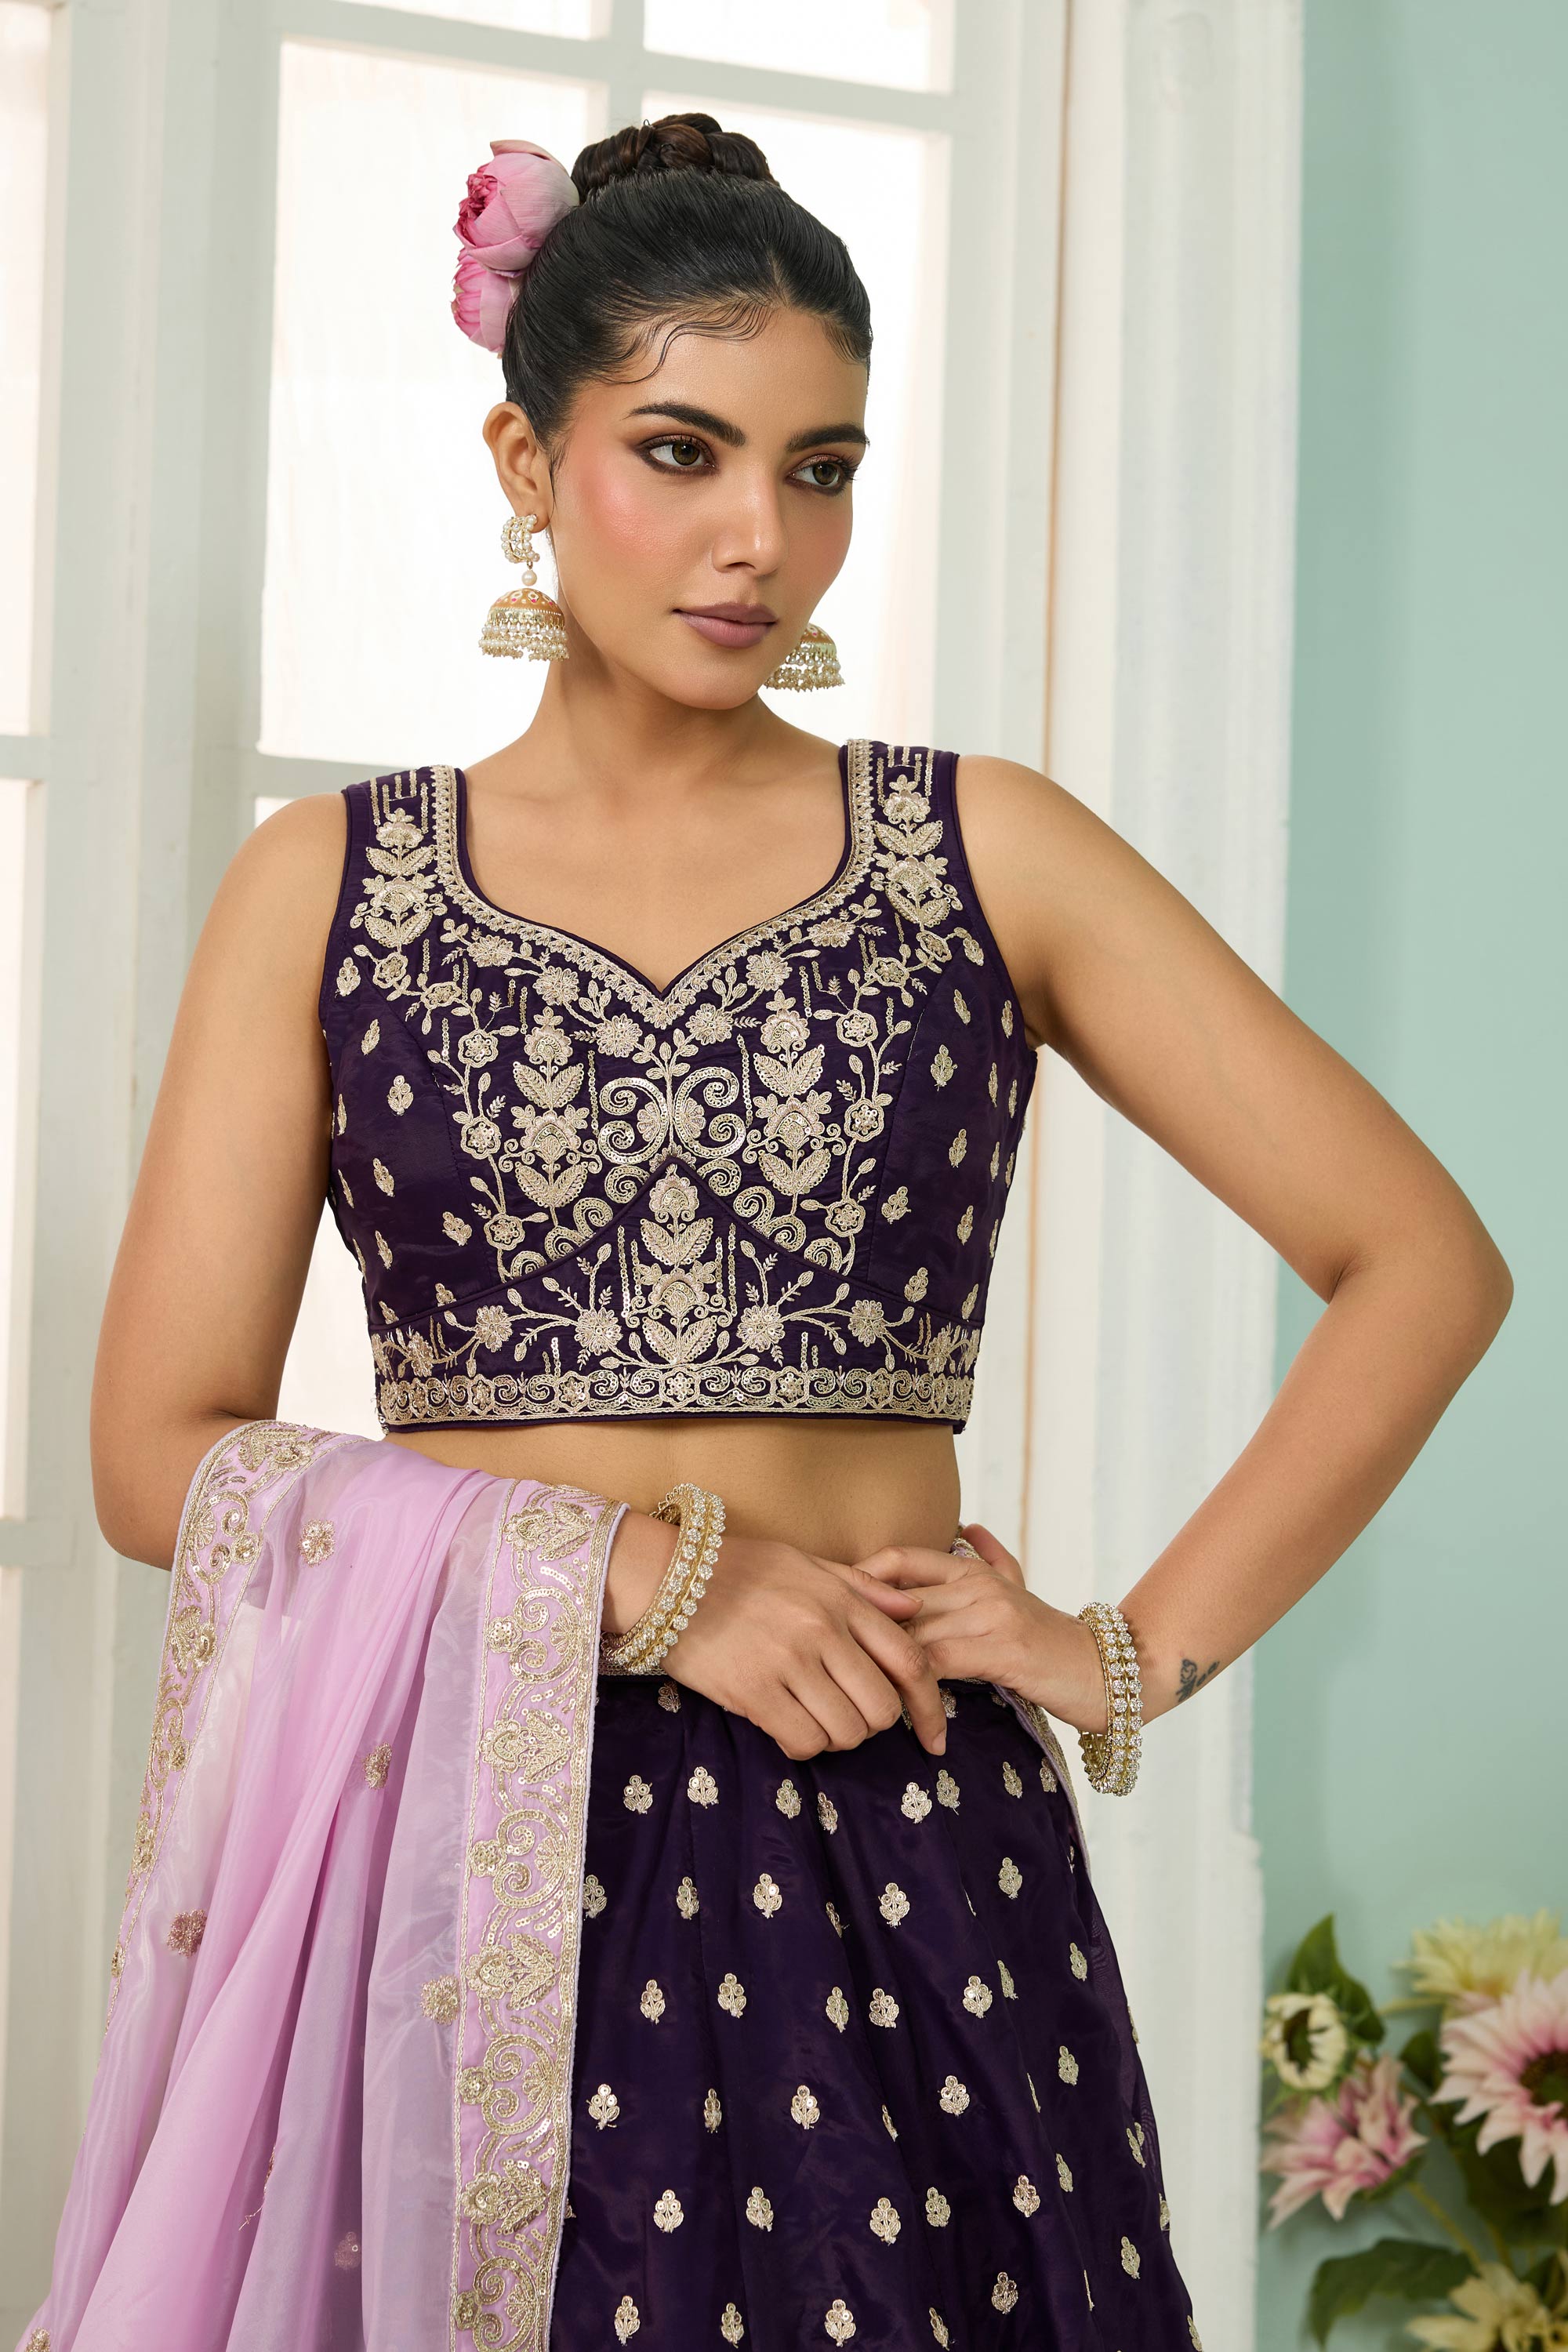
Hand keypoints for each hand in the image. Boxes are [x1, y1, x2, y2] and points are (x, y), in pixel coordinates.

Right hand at [658, 1529, 951, 1759]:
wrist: (667, 1577)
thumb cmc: (737, 1567)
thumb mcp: (805, 1562)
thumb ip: (862, 1587)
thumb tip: (914, 1611)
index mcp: (842, 1600)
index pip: (909, 1660)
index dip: (929, 1705)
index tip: (931, 1733)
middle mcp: (822, 1631)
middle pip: (882, 1707)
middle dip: (873, 1723)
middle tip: (850, 1715)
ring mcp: (788, 1663)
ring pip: (846, 1731)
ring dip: (838, 1737)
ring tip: (816, 1719)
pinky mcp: (753, 1692)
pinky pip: (803, 1741)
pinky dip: (803, 1743)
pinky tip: (788, 1726)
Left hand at [854, 1522, 1109, 1735]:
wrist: (1104, 1670)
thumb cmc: (1051, 1637)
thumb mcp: (1019, 1589)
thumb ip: (991, 1558)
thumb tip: (967, 1527)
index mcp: (974, 1569)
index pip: (902, 1558)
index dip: (860, 1576)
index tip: (829, 1603)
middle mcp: (978, 1584)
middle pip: (897, 1600)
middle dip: (857, 1630)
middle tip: (823, 1655)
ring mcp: (990, 1613)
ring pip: (912, 1634)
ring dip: (878, 1665)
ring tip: (849, 1689)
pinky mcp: (1002, 1649)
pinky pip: (939, 1664)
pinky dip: (913, 1688)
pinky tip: (896, 1709)